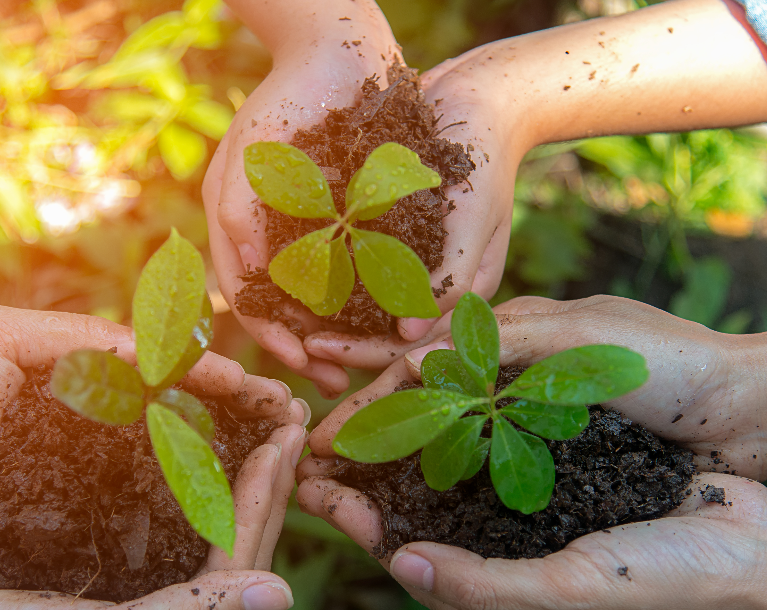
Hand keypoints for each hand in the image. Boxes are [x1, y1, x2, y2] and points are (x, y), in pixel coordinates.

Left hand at [0, 305, 304, 574]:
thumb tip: (157, 354)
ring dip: (228, 463)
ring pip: (172, 469)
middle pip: (184, 420)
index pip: (169, 373)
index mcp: (84, 381)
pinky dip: (184, 509)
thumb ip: (77, 336)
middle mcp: (95, 432)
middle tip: (291, 422)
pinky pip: (139, 517)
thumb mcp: (2, 339)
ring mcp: (88, 481)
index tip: (262, 389)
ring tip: (277, 464)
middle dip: (241, 419)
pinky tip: (224, 511)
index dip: (219, 378)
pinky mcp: (76, 528)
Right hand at [0, 417, 307, 609]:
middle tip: (289, 417)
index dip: (263, 503)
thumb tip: (285, 592)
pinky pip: (149, 521)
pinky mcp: (92, 578)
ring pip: (195, 530)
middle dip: (259, 483)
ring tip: (256, 420)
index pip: (238, 572)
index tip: (284, 440)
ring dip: (226, 475)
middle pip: (226, 549)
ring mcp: (126, 608)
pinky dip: (175, 480)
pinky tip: (191, 439)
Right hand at [204, 6, 399, 397]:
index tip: (304, 366)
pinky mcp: (357, 215)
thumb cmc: (285, 97)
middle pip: (292, 310)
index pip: (253, 300)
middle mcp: (278, 235)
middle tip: (337, 382)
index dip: (276, 338)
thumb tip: (245, 270)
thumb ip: (237, 210)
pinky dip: (372, 296)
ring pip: (328, 297)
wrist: (339, 47)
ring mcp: (317, 227)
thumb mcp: (249, 155)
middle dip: (312, 348)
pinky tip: (394, 316)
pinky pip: (362, 267)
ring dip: (344, 332)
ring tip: (369, 359)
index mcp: (243, 229)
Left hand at [296, 469, 766, 609]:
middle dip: (380, 500)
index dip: (372, 537)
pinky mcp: (568, 508)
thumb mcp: (569, 594)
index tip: (326, 494)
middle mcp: (525, 598)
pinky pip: (504, 479)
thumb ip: (484, 585)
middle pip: (433, 542)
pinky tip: (437, 417)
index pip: (427, 582)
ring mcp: (545, 551)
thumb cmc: (675, 583)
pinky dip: (467, 451)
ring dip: (415, 468)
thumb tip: (404, 565)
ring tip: (368, 429)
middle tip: (324, 457)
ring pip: (462, 506)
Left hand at [300, 42, 529, 372]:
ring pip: (366, 306)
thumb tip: (411, 333)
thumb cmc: (484, 158)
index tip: (316, 347)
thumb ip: (451, 275)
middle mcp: (433, 283)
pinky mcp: (390, 234)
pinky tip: (290, 276)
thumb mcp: (474, 217)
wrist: (478, 99)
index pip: (410, 343)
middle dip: (339, 343)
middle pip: (382, 333)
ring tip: (282, 320)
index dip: (363, 352)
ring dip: (328, 317)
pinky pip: (356, 265)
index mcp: (460, 290)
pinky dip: (327, 276)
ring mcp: (412, 260)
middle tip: (290, 343)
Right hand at [305, 295, 766, 478]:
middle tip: (321, 463)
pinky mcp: (565, 455)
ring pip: (452, 438)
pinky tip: (422, 504)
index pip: (424, 366)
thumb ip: (500, 341)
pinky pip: (491, 468)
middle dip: (371, 429)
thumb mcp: (583, 336)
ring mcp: (541, 417)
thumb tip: (417, 355)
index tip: (328, 434)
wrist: (754, 412)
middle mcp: (520, 374)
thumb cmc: (674, 366)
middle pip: (427, 402)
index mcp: (518, 332)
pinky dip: (449, 481)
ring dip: (401, 461)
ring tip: (355, 489)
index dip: (373, 401)